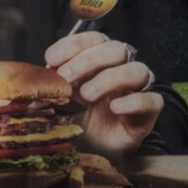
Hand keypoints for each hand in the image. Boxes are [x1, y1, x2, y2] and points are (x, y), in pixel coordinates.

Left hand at [45, 32, 162, 159]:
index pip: (94, 39)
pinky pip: (152, 100)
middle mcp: (120, 69)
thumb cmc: (74, 117)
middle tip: (66, 78)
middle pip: (116, 49)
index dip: (73, 45)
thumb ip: (51, 83)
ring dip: (109, 79)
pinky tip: (115, 108)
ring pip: (137, 70)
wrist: (90, 149)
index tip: (51, 59)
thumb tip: (34, 76)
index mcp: (98, 60)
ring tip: (86, 95)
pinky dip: (134, 101)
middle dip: (88, 60)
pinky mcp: (147, 113)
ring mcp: (136, 90)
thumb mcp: (57, 97)